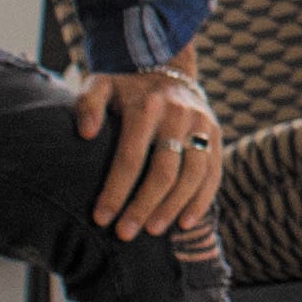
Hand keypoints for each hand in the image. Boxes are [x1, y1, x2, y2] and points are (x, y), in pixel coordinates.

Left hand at [78, 65, 229, 242]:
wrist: (167, 68)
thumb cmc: (125, 87)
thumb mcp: (100, 85)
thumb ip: (88, 104)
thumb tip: (86, 134)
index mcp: (147, 106)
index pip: (131, 157)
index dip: (115, 191)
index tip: (101, 218)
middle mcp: (178, 115)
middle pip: (163, 172)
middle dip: (143, 207)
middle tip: (125, 234)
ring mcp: (201, 125)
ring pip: (192, 176)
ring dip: (172, 208)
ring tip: (153, 231)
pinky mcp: (216, 134)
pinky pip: (213, 173)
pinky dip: (201, 201)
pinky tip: (185, 223)